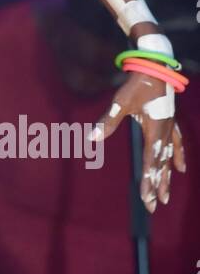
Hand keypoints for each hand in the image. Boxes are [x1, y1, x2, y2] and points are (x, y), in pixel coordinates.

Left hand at [96, 73, 185, 211]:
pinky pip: (178, 143)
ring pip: (170, 158)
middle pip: (162, 165)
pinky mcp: (171, 120)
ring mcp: (170, 127)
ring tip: (166, 195)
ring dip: (167, 177)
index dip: (148, 181)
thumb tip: (92, 137)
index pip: (150, 162)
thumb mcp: (121, 102)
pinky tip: (181, 168)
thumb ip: (108, 121)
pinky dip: (179, 155)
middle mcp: (165, 132)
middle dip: (157, 186)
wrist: (155, 66)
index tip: (146, 198)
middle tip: (155, 206)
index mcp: (154, 130)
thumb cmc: (137, 84)